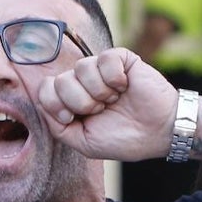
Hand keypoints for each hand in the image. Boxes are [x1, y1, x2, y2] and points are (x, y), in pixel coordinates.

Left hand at [36, 47, 178, 160]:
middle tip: (101, 111)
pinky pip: (104, 59)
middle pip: (59, 81)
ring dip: (99, 92)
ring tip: (114, 100)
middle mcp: (83, 82)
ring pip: (81, 68)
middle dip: (80, 103)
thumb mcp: (83, 142)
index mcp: (71, 101)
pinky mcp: (120, 59)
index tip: (72, 118)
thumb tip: (41, 102)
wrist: (160, 133)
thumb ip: (57, 127)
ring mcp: (100, 69)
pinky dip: (114, 79)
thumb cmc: (124, 139)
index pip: (44, 90)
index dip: (55, 105)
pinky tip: (124, 87)